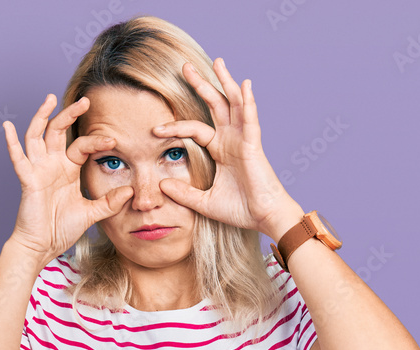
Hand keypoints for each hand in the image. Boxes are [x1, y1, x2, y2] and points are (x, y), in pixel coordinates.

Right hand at [1, 94, 133, 259]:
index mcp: (67, 170)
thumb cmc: (62, 229)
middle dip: (70, 115)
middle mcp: (52, 165)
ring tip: (49, 99)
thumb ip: (110, 203)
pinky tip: (7, 126)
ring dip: (42, 117)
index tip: (113, 140)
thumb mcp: (91, 213)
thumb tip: (130, 191)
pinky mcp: (28, 181)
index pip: (81, 146)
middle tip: (85, 101)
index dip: (96, 141)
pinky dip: (11, 143)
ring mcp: (38, 170)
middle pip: (58, 131)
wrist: (43, 246)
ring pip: (37, 136)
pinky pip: (18, 159)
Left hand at [151, 58, 300, 240]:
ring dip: (226, 83)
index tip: (155, 129)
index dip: (175, 127)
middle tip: (185, 66)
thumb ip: (183, 193)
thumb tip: (162, 185)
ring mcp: (244, 140)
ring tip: (218, 62)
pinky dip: (248, 102)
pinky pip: (250, 119)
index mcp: (221, 150)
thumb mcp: (204, 202)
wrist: (264, 218)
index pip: (194, 129)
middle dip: (201, 85)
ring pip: (234, 104)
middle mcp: (231, 140)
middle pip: (215, 105)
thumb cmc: (240, 210)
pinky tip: (245, 85)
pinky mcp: (253, 145)